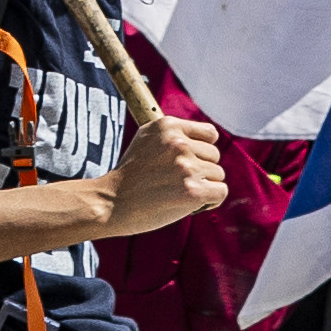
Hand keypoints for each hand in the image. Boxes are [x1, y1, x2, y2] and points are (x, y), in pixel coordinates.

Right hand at [95, 113, 227, 241]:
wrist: (110, 203)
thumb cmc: (129, 176)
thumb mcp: (146, 139)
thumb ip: (174, 134)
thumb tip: (207, 137)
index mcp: (168, 126)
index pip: (209, 134)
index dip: (202, 150)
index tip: (188, 162)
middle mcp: (179, 143)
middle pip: (215, 156)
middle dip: (202, 170)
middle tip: (176, 182)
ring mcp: (187, 167)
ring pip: (218, 175)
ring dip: (204, 186)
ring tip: (178, 193)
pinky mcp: (193, 191)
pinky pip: (220, 192)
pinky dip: (211, 200)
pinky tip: (192, 204)